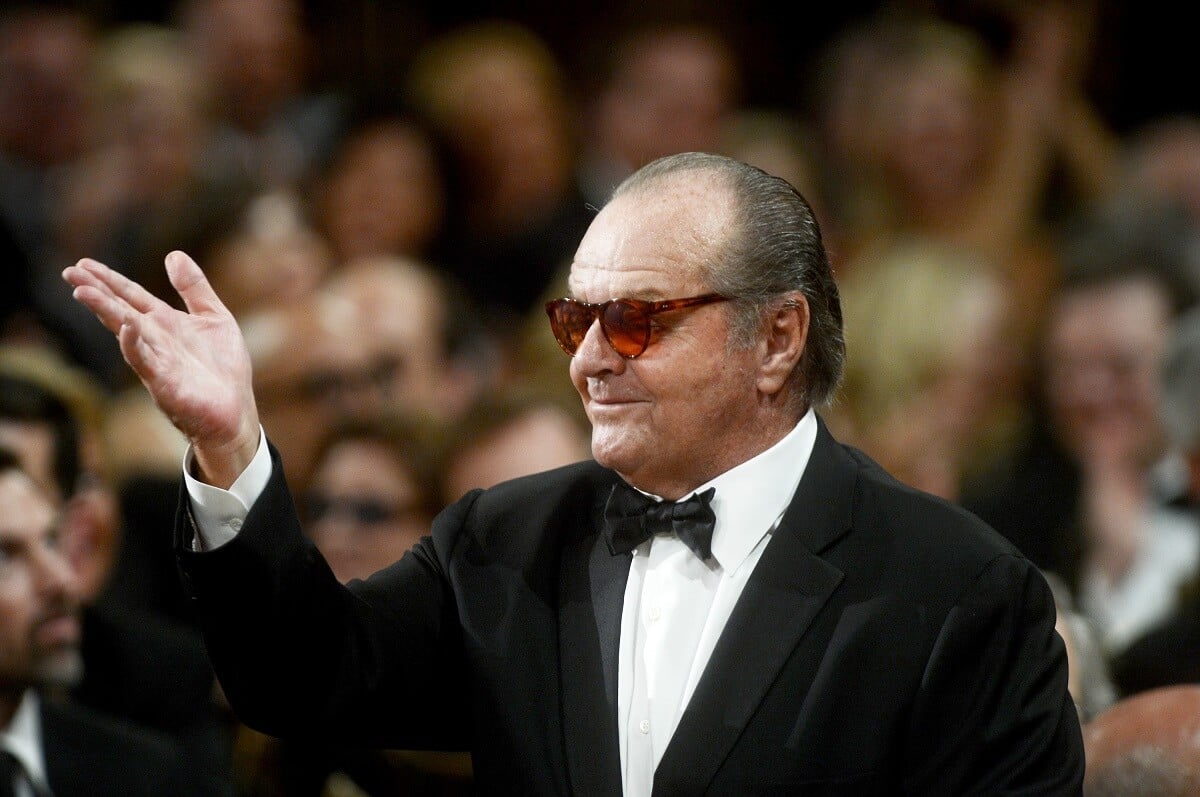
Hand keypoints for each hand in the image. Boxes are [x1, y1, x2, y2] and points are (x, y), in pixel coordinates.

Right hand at [62, 251, 259, 487]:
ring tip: (83, 292)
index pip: (131, 296)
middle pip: (120, 310)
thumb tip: (173, 254)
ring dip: (106, 312)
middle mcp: (155, 339)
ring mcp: (157, 361)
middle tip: (69, 272)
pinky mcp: (165, 383)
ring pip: (126, 332)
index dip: (109, 280)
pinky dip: (135, 345)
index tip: (83, 263)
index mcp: (165, 323)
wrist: (235, 412)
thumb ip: (194, 288)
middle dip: (96, 291)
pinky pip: (146, 362)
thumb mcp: (214, 317)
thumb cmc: (223, 368)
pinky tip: (126, 328)